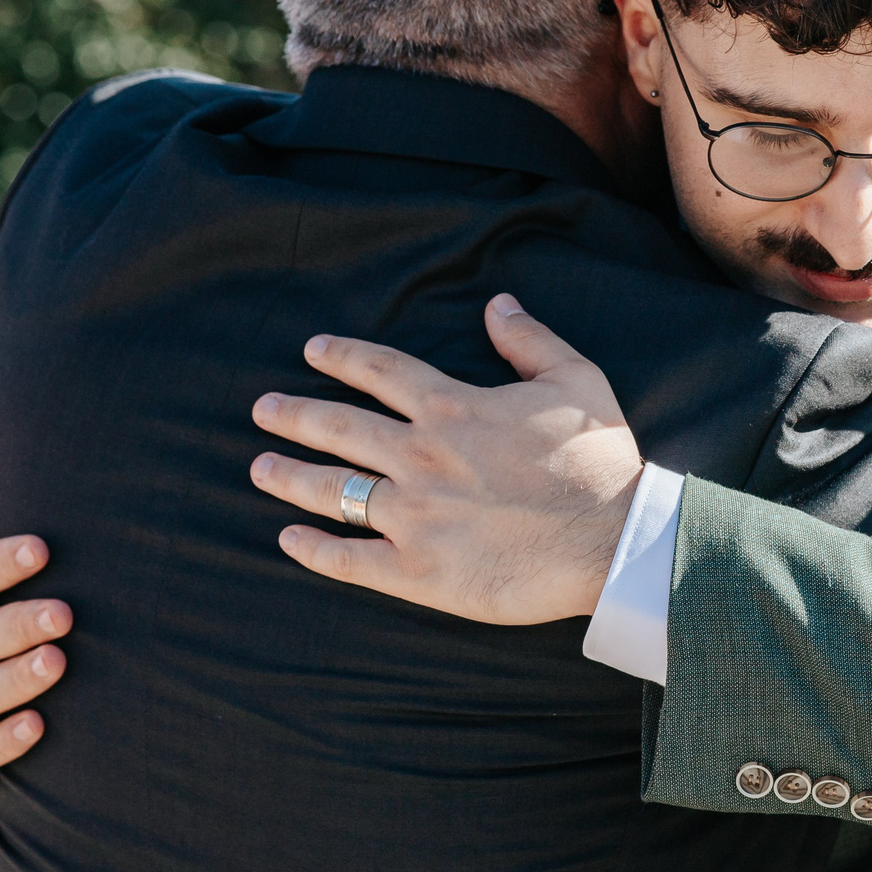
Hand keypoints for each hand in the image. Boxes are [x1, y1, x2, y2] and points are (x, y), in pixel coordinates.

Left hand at [249, 294, 643, 625]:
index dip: (342, 357)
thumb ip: (530, 340)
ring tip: (260, 467)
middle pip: (337, 427)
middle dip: (294, 414)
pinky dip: (313, 548)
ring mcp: (413, 515)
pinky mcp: (417, 569)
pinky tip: (289, 538)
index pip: (380, 371)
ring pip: (331, 489)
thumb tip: (496, 303)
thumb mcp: (576, 380)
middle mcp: (420, 456)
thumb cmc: (599, 462)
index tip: (313, 351)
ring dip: (289, 475)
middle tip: (263, 409)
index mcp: (453, 408)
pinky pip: (348, 557)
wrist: (611, 542)